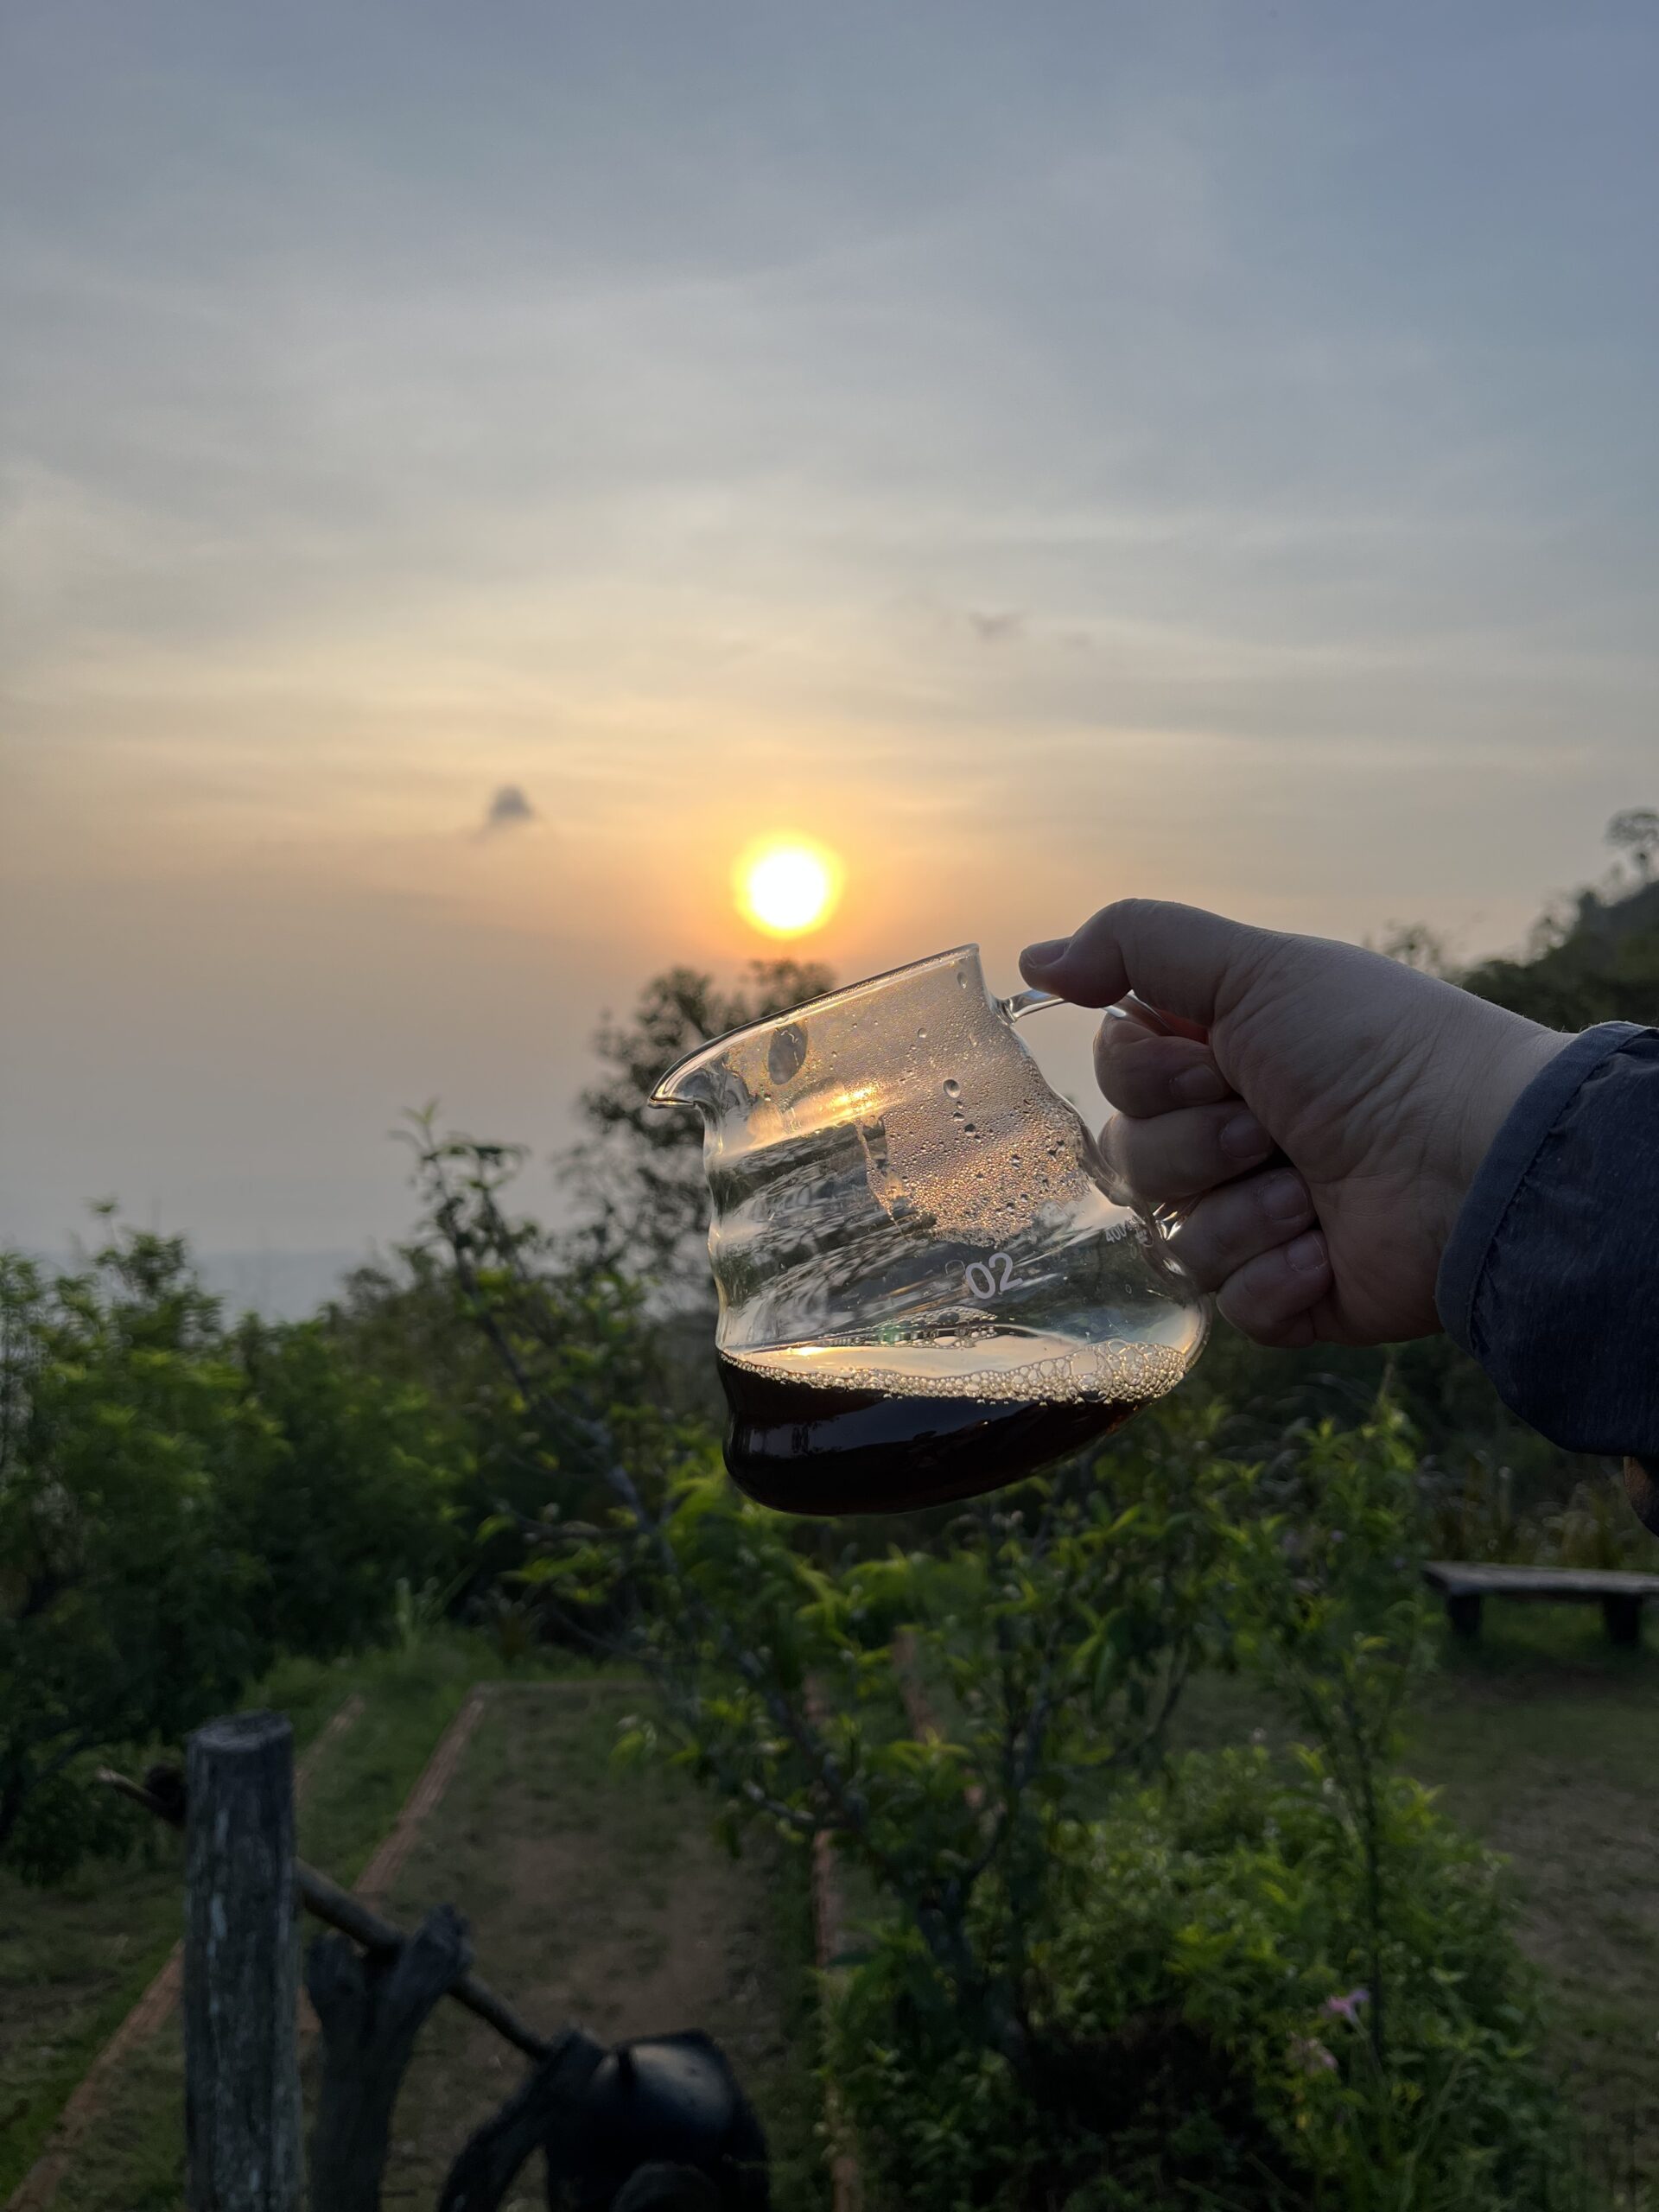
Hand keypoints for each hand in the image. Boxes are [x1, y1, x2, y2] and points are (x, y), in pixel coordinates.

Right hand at [1020, 900, 1567, 1347]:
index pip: (1118, 1071)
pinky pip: (1226, 1305)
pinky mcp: (1294, 1295)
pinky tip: (1326, 1250)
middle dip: (1196, 1145)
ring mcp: (1264, 1217)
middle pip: (1130, 1157)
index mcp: (1226, 1055)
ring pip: (1172, 1239)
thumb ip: (1134, 943)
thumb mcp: (1255, 968)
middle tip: (1270, 1125)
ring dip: (1241, 1211)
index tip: (1214, 1058)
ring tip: (1311, 1191)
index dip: (1149, 1074)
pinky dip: (1274, 1278)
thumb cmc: (1376, 1049)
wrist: (1473, 1158)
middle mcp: (1237, 1133)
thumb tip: (1030, 960)